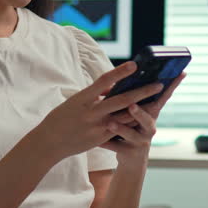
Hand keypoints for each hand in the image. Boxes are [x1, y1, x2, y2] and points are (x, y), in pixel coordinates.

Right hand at [34, 61, 166, 161]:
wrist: (49, 142)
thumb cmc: (60, 118)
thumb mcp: (74, 102)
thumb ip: (93, 95)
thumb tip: (112, 88)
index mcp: (82, 99)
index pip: (104, 81)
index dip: (120, 72)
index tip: (134, 64)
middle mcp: (91, 112)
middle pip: (122, 100)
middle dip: (142, 91)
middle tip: (158, 84)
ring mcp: (97, 126)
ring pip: (125, 116)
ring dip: (143, 108)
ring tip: (157, 100)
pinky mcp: (101, 139)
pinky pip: (120, 129)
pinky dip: (131, 122)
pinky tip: (144, 118)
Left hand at [100, 73, 186, 166]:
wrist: (131, 160)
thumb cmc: (129, 129)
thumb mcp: (131, 114)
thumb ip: (130, 99)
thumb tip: (120, 77)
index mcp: (150, 114)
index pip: (162, 98)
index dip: (172, 87)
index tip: (180, 73)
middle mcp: (149, 127)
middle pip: (148, 119)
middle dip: (140, 112)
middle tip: (131, 105)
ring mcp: (142, 141)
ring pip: (133, 135)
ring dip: (121, 129)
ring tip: (110, 123)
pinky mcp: (131, 153)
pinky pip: (117, 147)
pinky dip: (107, 144)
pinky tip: (97, 142)